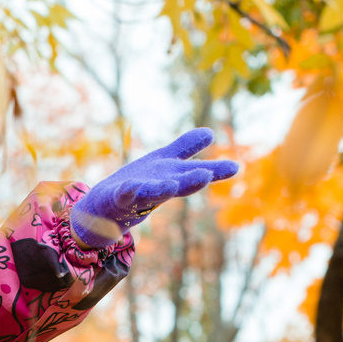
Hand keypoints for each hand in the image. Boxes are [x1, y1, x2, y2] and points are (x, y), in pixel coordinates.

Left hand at [69, 128, 240, 243]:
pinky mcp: (119, 197)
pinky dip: (128, 191)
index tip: (236, 167)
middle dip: (190, 181)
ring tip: (171, 186)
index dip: (213, 170)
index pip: (194, 171)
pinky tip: (130, 185)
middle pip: (178, 183)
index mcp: (171, 176)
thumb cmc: (140, 184)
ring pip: (153, 193)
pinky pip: (124, 193)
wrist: (106, 208)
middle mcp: (159, 187)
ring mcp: (139, 194)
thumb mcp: (165, 162)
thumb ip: (186, 147)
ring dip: (162, 190)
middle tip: (206, 175)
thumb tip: (210, 132)